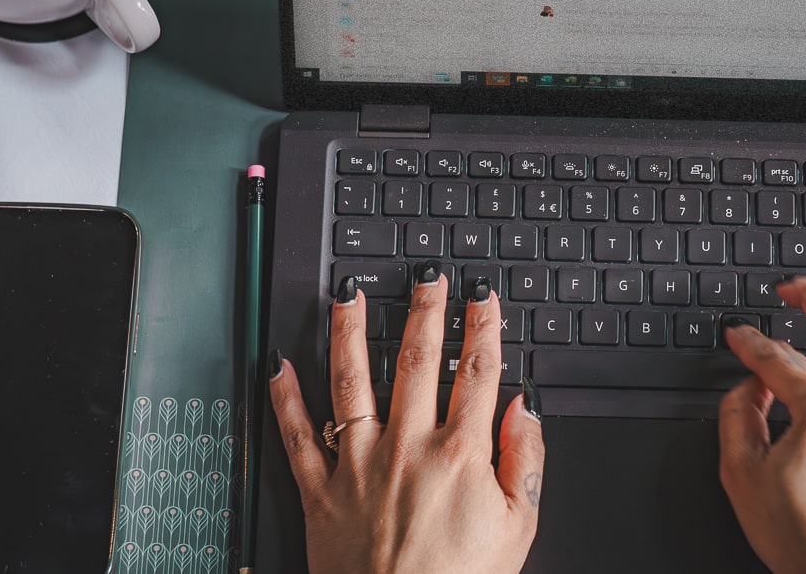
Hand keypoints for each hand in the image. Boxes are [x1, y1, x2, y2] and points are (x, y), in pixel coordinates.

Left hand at [268, 271, 544, 573]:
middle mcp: (407, 448)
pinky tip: (278, 365)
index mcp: (460, 455)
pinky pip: (296, 436)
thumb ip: (527, 460)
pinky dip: (284, 398)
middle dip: (426, 310)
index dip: (484, 327)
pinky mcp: (320, 491)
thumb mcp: (520, 528)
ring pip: (353, 381)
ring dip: (351, 331)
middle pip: (418, 361)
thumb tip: (526, 408)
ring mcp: (359, 465)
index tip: (483, 296)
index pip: (477, 372)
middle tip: (428, 277)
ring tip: (351, 295)